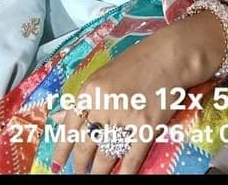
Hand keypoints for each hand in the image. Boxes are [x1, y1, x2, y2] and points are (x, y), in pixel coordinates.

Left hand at [49, 17, 220, 174]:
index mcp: (90, 91)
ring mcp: (125, 118)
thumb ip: (82, 98)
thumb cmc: (137, 61)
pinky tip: (120, 177)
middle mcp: (104, 106)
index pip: (69, 127)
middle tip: (79, 173)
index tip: (57, 164)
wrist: (170, 55)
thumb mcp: (103, 75)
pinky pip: (132, 157)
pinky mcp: (146, 127)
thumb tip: (57, 118)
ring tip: (96, 176)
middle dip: (80, 164)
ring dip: (99, 171)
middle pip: (85, 145)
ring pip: (106, 155)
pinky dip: (125, 172)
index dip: (62, 149)